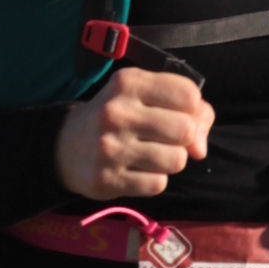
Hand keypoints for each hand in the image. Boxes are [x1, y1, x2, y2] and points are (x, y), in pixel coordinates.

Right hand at [55, 63, 213, 201]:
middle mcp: (117, 112)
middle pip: (186, 130)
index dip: (193, 109)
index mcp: (128, 83)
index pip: (189, 95)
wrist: (67, 147)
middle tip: (164, 139)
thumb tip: (200, 148)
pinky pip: (158, 184)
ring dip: (171, 161)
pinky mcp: (108, 179)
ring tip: (150, 155)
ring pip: (177, 160)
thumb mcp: (145, 97)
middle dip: (184, 138)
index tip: (177, 113)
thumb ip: (188, 110)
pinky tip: (137, 171)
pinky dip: (154, 180)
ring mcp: (110, 147)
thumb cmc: (118, 117)